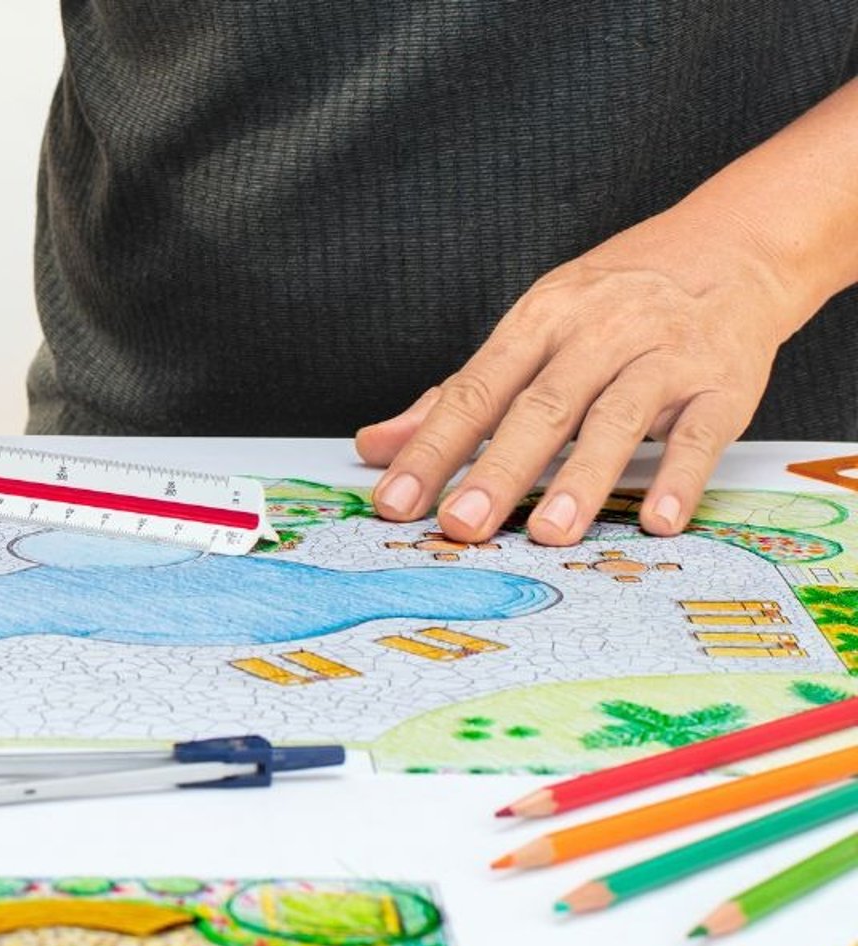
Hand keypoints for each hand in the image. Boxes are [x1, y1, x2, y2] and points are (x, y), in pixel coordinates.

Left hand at [354, 210, 797, 545]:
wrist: (732, 249)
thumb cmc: (614, 303)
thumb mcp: (532, 330)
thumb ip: (458, 395)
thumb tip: (376, 446)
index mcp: (539, 320)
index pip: (475, 389)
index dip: (432, 447)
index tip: (396, 500)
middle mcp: (598, 333)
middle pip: (541, 407)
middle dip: (497, 469)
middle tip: (461, 524)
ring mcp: (664, 356)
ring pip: (616, 419)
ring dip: (582, 479)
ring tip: (548, 533)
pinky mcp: (723, 383)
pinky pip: (700, 433)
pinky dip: (680, 477)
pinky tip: (659, 520)